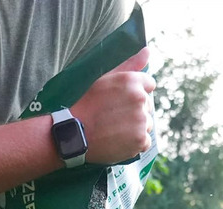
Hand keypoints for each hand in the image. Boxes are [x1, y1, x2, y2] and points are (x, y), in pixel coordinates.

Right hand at [71, 47, 155, 164]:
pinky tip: (118, 140)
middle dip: (135, 110)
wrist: (73, 133)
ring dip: (135, 128)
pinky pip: (144, 142)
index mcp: (132, 81)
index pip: (149, 84)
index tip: (120, 101)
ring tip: (114, 129)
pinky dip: (134, 143)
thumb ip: (129, 64)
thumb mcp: (104, 79)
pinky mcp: (141, 140)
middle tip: (112, 117)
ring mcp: (142, 121)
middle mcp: (140, 99)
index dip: (134, 93)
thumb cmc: (86, 104)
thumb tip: (148, 50)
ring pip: (146, 124)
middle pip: (147, 106)